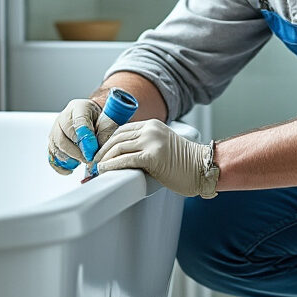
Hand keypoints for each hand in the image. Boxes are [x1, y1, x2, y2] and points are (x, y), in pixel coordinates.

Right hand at [47, 98, 120, 174]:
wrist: (94, 118)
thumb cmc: (102, 119)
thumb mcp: (108, 121)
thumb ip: (104, 133)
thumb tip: (98, 151)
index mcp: (79, 108)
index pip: (79, 122)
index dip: (85, 138)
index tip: (92, 150)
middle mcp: (63, 118)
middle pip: (63, 139)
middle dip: (77, 153)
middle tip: (90, 160)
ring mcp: (55, 131)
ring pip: (57, 149)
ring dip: (71, 159)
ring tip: (84, 161)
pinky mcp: (53, 144)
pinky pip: (52, 158)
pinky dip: (61, 166)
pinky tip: (71, 169)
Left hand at [94, 119, 218, 197]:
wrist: (204, 169)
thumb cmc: (185, 164)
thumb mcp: (162, 147)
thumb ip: (144, 146)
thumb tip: (121, 158)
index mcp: (152, 125)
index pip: (121, 130)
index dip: (106, 142)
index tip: (98, 153)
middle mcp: (150, 130)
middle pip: (116, 138)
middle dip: (101, 151)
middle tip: (92, 163)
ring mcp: (152, 141)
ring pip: (118, 148)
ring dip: (103, 160)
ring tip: (96, 169)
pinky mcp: (152, 156)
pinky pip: (125, 160)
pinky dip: (111, 166)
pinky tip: (105, 170)